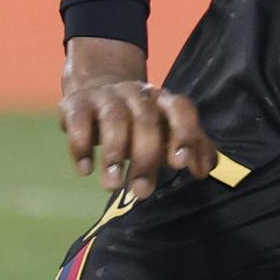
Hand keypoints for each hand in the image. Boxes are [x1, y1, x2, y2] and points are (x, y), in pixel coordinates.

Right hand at [59, 37, 215, 198]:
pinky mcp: (77, 104)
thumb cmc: (139, 120)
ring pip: (114, 119)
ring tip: (111, 185)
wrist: (97, 88)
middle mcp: (138, 94)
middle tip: (141, 192)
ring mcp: (107, 96)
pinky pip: (79, 122)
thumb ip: (190, 148)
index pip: (181, 108)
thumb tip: (202, 171)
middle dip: (145, 157)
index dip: (184, 133)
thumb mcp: (165, 131)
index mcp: (164, 101)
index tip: (181, 164)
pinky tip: (85, 169)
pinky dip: (82, 146)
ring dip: (114, 154)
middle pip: (146, 120)